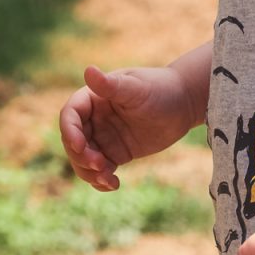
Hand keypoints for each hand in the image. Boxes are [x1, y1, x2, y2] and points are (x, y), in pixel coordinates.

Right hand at [59, 63, 195, 190]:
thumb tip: (88, 70)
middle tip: (101, 165)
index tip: (80, 146)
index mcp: (94, 97)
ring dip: (89, 172)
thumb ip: (111, 85)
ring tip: (108, 178)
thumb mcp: (136, 89)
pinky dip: (101, 180)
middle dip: (81, 156)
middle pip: (73, 141)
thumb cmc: (160, 89)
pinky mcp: (115, 153)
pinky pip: (99, 170)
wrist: (184, 103)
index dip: (69, 131)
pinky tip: (114, 184)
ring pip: (83, 159)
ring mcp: (103, 137)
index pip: (70, 114)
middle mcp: (94, 117)